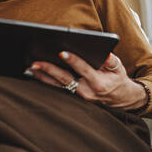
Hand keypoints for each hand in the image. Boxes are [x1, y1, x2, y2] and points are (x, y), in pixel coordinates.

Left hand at [25, 52, 146, 109]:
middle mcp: (86, 91)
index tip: (62, 52)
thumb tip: (105, 53)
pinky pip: (57, 90)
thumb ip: (111, 60)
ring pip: (57, 86)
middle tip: (36, 62)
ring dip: (42, 77)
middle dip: (49, 70)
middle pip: (64, 79)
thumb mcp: (118, 68)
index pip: (83, 69)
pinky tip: (34, 75)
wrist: (121, 99)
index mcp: (98, 82)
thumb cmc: (117, 79)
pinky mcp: (73, 98)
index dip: (73, 60)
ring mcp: (78, 97)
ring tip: (29, 68)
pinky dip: (45, 82)